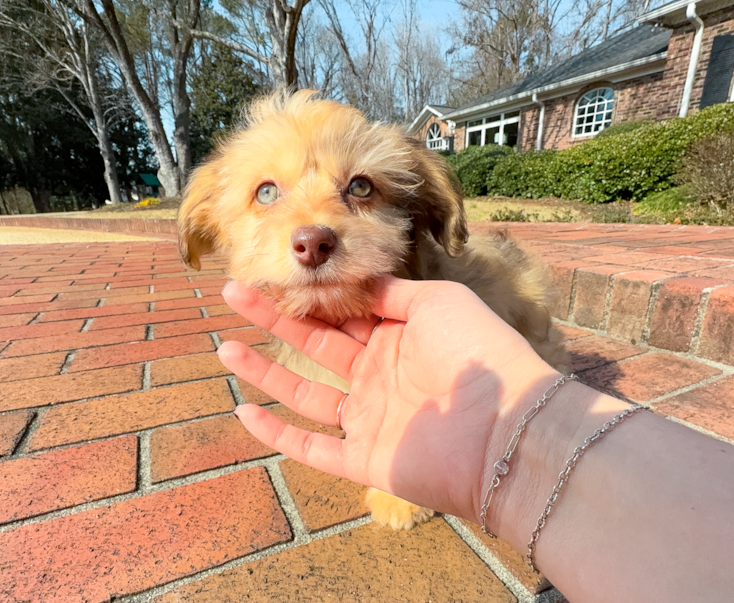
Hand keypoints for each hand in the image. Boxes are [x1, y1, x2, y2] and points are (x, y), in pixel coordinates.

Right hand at [218, 276, 562, 522]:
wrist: (507, 428)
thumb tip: (357, 279)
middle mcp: (378, 375)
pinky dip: (277, 435)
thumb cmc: (479, 353)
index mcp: (396, 337)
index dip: (305, 295)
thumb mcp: (438, 301)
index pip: (340, 313)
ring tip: (225, 347)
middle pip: (313, 345)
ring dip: (264, 372)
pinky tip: (244, 412)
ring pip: (303, 393)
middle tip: (233, 293)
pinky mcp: (364, 460)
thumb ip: (393, 291)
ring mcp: (369, 419)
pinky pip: (312, 448)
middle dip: (273, 319)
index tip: (272, 273)